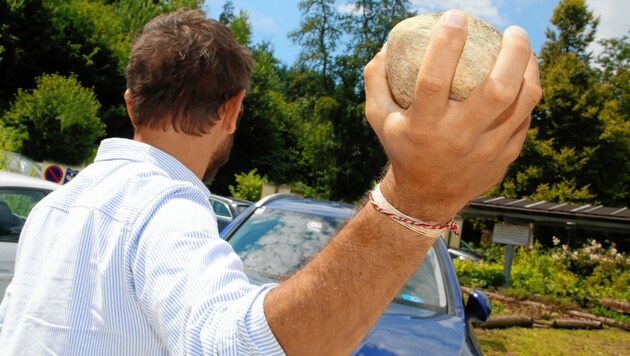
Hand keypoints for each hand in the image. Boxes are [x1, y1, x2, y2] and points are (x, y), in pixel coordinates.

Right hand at [364, 10, 541, 222]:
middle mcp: (458, 139)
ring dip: (529, 68)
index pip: (434, 79)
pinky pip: (525, 117)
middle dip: (512, 52)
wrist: (426, 196)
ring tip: (522, 48)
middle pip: (498, 89)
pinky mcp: (505, 157)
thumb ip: (377, 80)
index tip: (456, 16)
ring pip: (523, 101)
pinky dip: (526, 92)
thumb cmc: (402, 147)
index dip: (446, 43)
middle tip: (511, 31)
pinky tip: (522, 77)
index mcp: (424, 127)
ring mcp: (486, 150)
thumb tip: (387, 47)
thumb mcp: (379, 118)